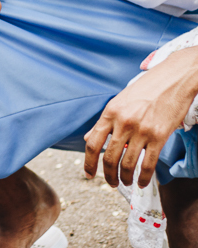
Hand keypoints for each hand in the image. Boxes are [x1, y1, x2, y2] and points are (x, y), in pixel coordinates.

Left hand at [83, 62, 193, 187]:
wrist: (174, 78)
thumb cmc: (146, 89)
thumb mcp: (119, 101)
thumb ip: (104, 122)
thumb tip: (87, 138)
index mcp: (110, 112)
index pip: (92, 143)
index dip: (88, 162)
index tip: (88, 173)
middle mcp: (123, 122)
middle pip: (109, 157)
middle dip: (107, 175)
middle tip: (109, 182)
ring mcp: (141, 130)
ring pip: (128, 163)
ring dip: (124, 178)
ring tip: (124, 183)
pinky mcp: (160, 136)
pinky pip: (148, 163)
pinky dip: (144, 178)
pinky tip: (142, 183)